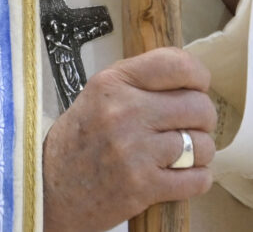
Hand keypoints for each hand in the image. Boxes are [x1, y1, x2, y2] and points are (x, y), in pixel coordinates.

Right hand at [42, 46, 216, 231]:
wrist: (50, 187)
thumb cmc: (79, 141)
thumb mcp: (98, 96)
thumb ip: (138, 84)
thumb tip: (190, 81)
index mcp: (112, 83)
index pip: (176, 65)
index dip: (197, 76)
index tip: (196, 87)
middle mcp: (124, 111)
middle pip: (199, 106)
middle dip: (202, 120)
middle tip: (188, 128)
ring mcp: (134, 150)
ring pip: (202, 145)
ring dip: (199, 153)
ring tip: (181, 156)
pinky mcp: (143, 186)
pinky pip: (198, 179)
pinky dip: (197, 180)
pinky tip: (181, 176)